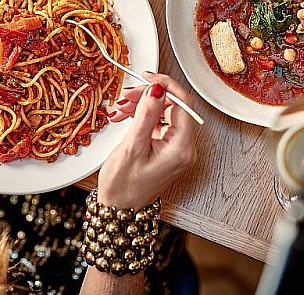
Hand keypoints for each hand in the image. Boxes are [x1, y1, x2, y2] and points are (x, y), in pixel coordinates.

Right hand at [97, 73, 196, 209]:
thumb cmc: (124, 187)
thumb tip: (157, 89)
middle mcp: (183, 148)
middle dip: (148, 97)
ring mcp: (176, 148)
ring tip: (120, 109)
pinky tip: (125, 117)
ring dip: (142, 106)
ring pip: (164, 113)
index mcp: (181, 148)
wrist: (119, 209)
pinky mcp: (166, 148)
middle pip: (173, 107)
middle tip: (126, 96)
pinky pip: (158, 124)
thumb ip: (146, 115)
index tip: (148, 77)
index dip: (166, 86)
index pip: (183, 104)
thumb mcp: (132, 146)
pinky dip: (142, 117)